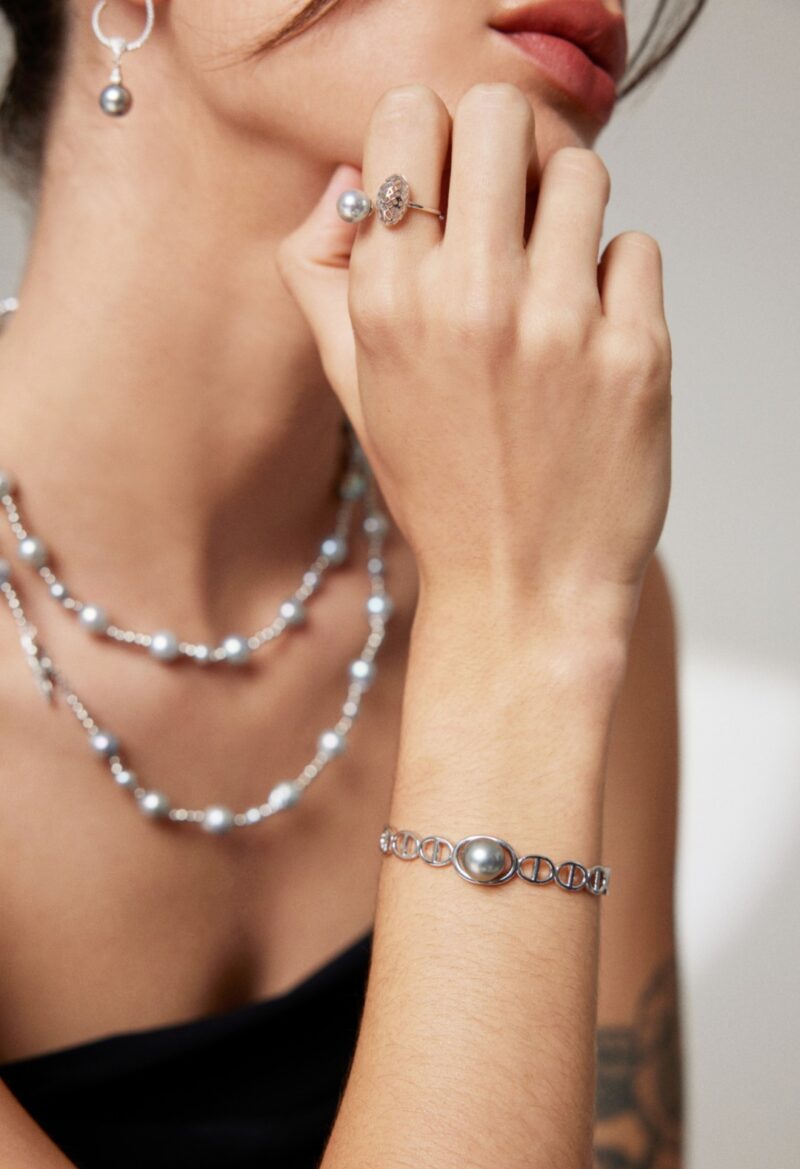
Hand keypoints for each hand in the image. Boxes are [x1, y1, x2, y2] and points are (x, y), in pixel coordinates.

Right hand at [278, 83, 670, 633]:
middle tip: (508, 211)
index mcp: (385, 301)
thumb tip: (351, 175)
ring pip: (581, 171)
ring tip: (552, 282)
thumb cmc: (439, 488)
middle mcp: (468, 301)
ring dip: (567, 214)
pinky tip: (590, 338)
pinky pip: (635, 247)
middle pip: (501, 115)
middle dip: (505, 150)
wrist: (520, 591)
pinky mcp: (637, 353)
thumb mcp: (352, 387)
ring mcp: (558, 326)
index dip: (430, 138)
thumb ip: (324, 270)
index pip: (409, 118)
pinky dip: (615, 281)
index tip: (446, 184)